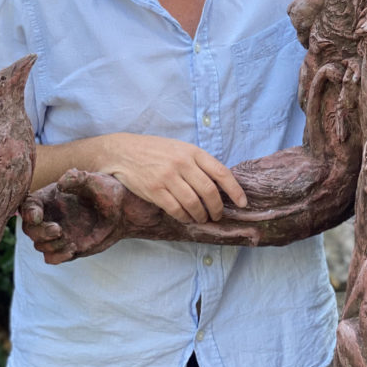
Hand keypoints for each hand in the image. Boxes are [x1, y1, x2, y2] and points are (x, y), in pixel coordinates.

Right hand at [21, 169, 160, 263]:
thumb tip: (61, 183)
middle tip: (58, 229)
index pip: (27, 205)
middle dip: (40, 231)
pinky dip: (57, 257)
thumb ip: (78, 178)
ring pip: (39, 245)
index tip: (37, 216)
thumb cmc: (108, 191)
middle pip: (29, 229)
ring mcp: (57, 233)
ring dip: (51, 245)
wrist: (124, 211)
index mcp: (51, 197)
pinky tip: (73, 249)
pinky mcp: (66, 246)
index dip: (26, 212)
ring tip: (70, 240)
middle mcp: (51, 215)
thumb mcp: (94, 180)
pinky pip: (51, 258)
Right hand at [98, 134, 247, 223]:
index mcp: (192, 152)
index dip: (235, 190)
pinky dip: (185, 217)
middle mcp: (182, 163)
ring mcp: (168, 177)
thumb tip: (219, 185)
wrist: (124, 151)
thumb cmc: (155, 151)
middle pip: (209, 192)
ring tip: (202, 218)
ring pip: (194, 203)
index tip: (242, 203)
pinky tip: (187, 218)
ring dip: (201, 215)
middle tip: (217, 215)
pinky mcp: (154, 190)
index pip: (221, 172)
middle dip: (217, 208)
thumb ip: (198, 163)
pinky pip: (176, 210)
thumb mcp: (180, 148)